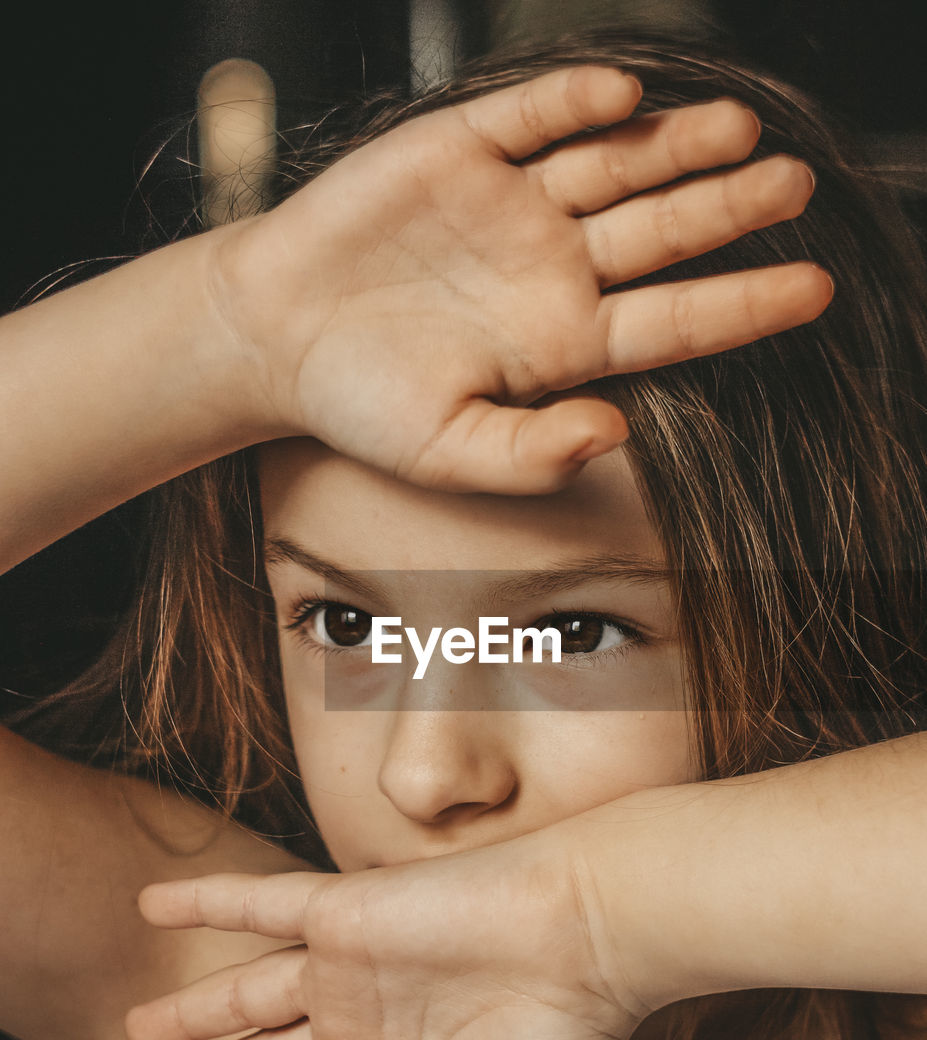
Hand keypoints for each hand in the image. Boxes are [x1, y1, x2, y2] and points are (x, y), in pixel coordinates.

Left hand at [118, 829, 661, 1039]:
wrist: (590, 932)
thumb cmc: (566, 1033)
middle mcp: (360, 1024)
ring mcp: (347, 967)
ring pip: (245, 995)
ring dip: (189, 1015)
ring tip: (137, 1033)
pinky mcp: (344, 910)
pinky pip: (259, 902)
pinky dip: (205, 901)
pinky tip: (153, 905)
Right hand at [210, 65, 829, 492]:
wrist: (276, 336)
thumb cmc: (361, 403)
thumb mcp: (447, 450)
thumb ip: (529, 453)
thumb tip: (610, 431)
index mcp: (564, 341)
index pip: (675, 320)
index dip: (745, 304)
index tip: (814, 288)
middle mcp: (555, 267)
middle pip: (663, 231)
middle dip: (729, 208)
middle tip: (796, 187)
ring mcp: (515, 204)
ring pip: (615, 165)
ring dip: (674, 146)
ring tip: (737, 132)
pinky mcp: (463, 149)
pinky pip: (531, 117)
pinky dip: (572, 104)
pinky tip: (620, 100)